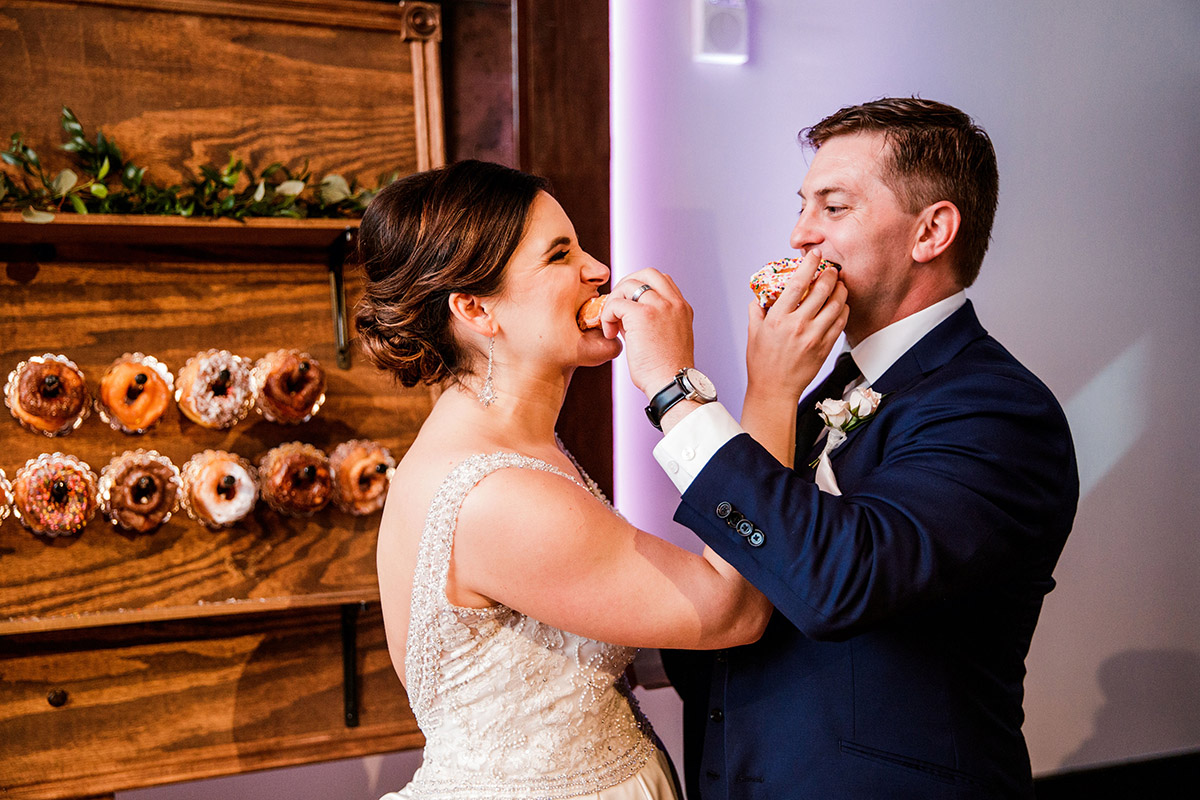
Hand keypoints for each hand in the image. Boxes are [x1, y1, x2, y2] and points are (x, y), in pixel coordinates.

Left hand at [601, 268, 694, 397]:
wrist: (671, 384)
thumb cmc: (665, 370)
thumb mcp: (665, 337)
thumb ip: (650, 320)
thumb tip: (624, 313)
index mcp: (682, 308)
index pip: (662, 280)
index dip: (641, 288)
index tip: (630, 308)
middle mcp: (674, 303)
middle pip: (647, 272)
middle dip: (626, 285)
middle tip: (616, 307)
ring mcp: (660, 306)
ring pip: (629, 284)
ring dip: (614, 301)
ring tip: (611, 324)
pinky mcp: (643, 315)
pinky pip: (616, 303)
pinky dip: (608, 316)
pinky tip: (610, 335)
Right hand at [746, 249, 848, 404]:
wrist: (774, 389)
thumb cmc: (761, 362)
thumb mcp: (753, 333)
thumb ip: (757, 310)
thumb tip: (760, 296)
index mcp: (778, 318)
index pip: (797, 283)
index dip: (809, 265)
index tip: (815, 255)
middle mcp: (798, 325)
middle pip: (822, 290)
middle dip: (830, 274)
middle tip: (832, 268)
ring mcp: (814, 337)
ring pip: (836, 305)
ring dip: (840, 290)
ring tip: (839, 284)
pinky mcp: (825, 347)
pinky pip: (840, 323)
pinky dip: (843, 310)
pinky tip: (841, 305)